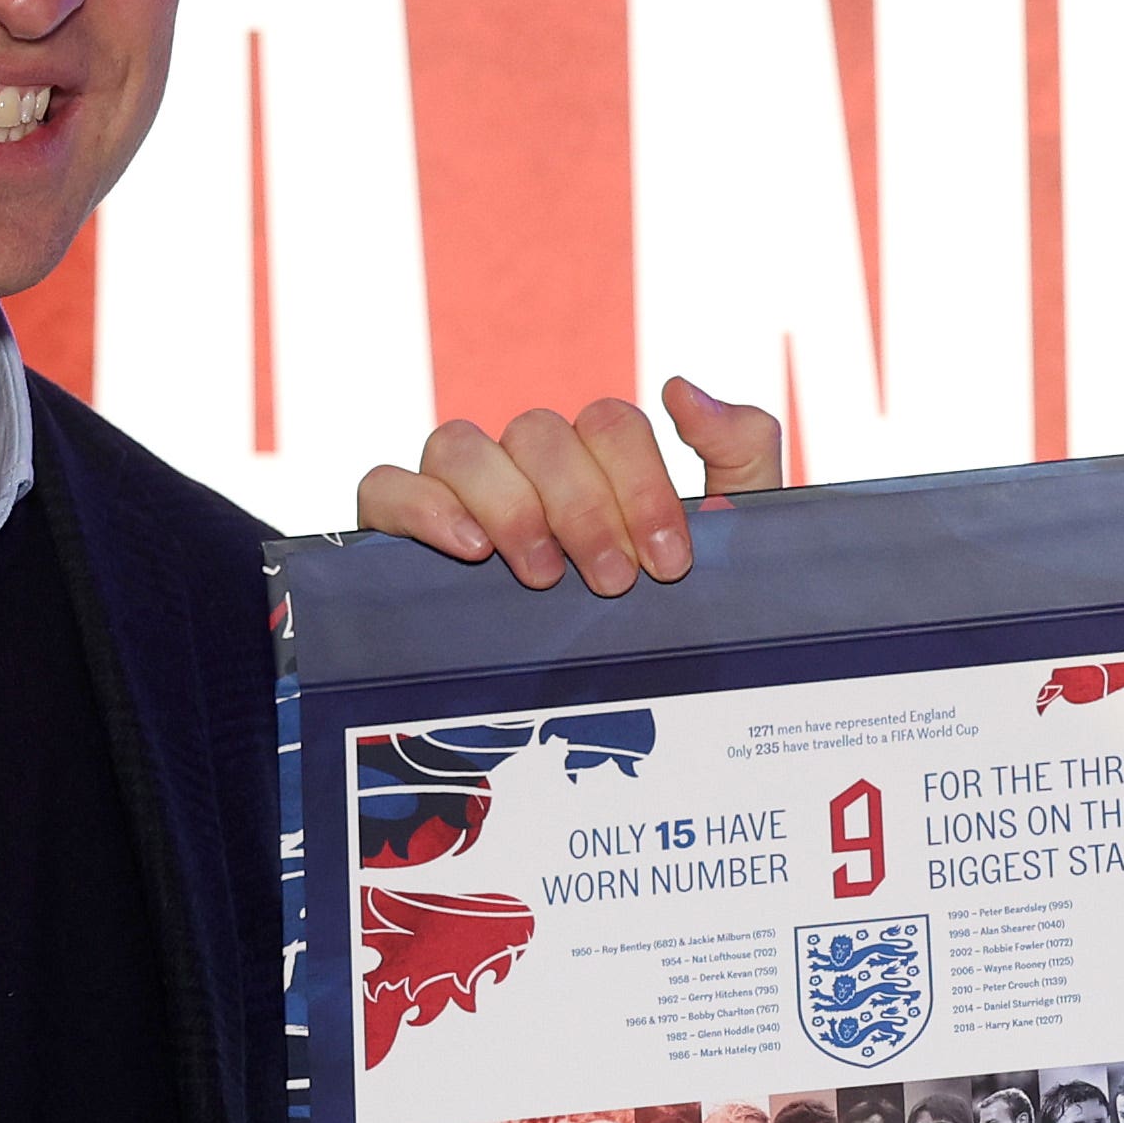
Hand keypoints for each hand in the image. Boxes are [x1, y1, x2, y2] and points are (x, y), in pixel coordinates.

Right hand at [357, 377, 782, 593]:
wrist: (611, 736)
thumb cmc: (668, 623)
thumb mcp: (725, 548)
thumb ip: (739, 454)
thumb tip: (680, 386)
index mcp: (594, 460)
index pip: (608, 423)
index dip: (640, 481)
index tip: (668, 561)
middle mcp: (522, 465)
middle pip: (538, 431)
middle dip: (583, 507)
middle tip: (612, 582)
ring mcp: (455, 493)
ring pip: (459, 445)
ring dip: (508, 505)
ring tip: (542, 575)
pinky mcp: (395, 533)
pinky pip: (384, 486)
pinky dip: (422, 505)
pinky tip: (468, 548)